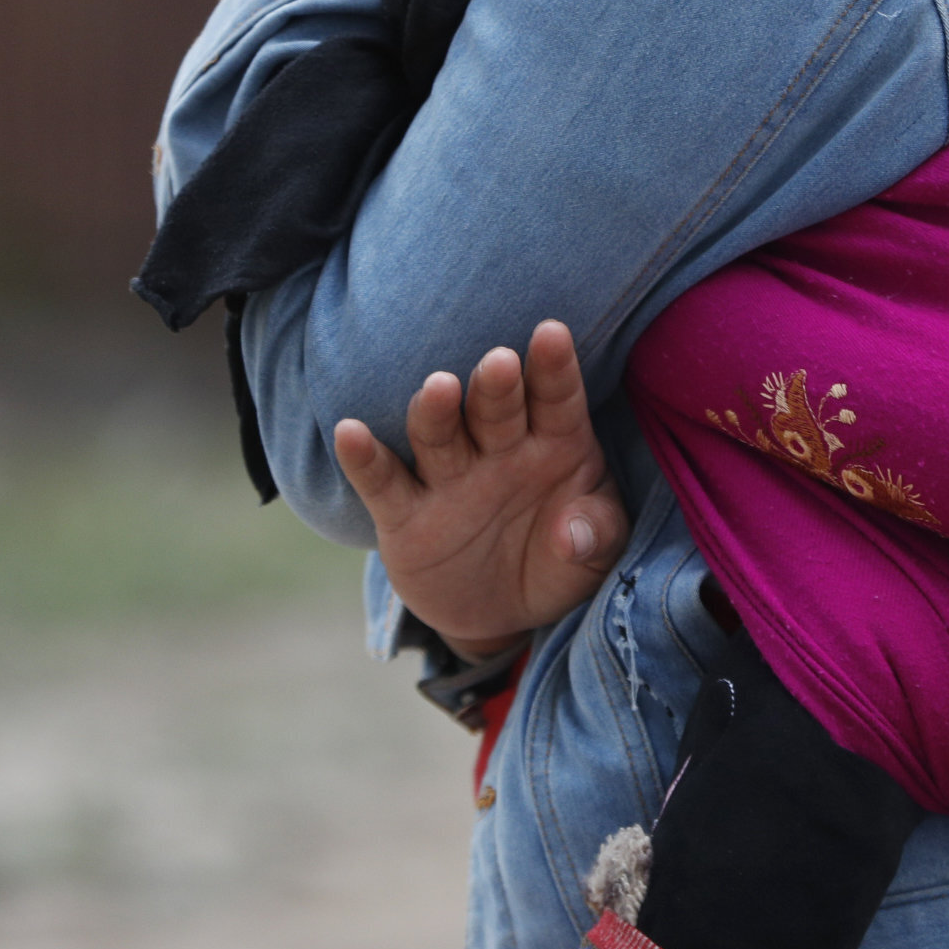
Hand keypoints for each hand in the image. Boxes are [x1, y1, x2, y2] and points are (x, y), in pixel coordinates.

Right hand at [334, 320, 627, 659]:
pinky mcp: (404, 515)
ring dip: (435, 411)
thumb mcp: (598, 554)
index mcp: (554, 442)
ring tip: (438, 387)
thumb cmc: (563, 560)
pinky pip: (383, 483)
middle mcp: (498, 449)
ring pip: (438, 435)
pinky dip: (364, 459)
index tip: (553, 334)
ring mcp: (449, 478)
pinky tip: (350, 433)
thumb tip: (573, 534)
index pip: (556, 398)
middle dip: (495, 384)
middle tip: (499, 361)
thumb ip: (597, 535)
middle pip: (494, 408)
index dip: (554, 368)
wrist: (506, 613)